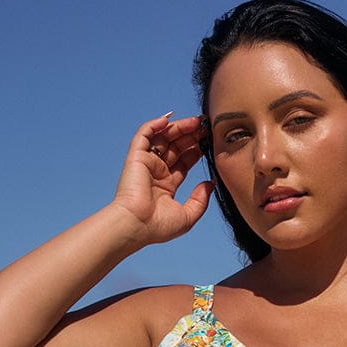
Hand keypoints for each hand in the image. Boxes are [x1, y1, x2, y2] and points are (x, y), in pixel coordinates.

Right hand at [111, 113, 214, 246]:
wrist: (136, 226)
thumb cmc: (158, 226)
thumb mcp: (188, 216)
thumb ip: (201, 200)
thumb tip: (210, 183)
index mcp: (167, 185)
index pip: (184, 161)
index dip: (196, 150)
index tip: (210, 142)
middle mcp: (156, 172)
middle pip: (176, 147)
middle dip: (191, 136)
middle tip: (206, 127)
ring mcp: (146, 163)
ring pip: (163, 138)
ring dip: (179, 127)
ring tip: (196, 121)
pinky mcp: (136, 157)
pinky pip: (144, 134)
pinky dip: (154, 124)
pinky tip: (169, 119)